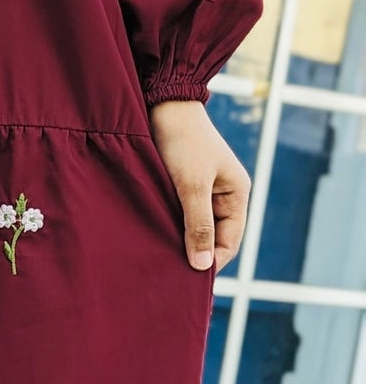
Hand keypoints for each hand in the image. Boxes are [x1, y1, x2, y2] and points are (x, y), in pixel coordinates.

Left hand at [149, 99, 250, 271]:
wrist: (163, 102)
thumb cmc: (182, 141)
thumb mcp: (191, 185)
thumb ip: (198, 225)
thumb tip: (203, 266)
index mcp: (236, 194)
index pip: (228, 243)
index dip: (210, 263)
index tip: (185, 281)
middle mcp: (222, 195)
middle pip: (211, 238)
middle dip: (192, 255)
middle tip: (166, 276)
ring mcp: (200, 191)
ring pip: (191, 228)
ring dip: (176, 242)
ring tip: (155, 261)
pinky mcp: (178, 186)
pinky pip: (175, 215)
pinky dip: (165, 227)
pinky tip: (148, 239)